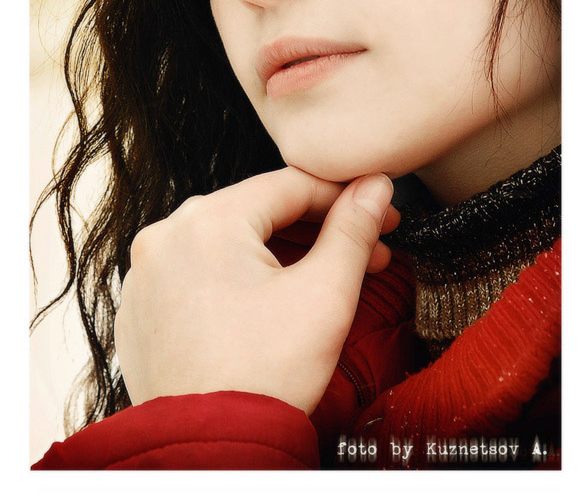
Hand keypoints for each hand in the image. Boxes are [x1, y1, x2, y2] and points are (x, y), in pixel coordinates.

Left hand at [114, 167, 398, 415]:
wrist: (211, 451)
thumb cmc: (264, 377)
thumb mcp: (325, 294)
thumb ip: (352, 230)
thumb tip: (375, 189)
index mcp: (207, 221)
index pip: (289, 186)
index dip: (343, 197)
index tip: (379, 211)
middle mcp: (165, 237)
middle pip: (257, 213)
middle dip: (317, 231)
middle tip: (366, 250)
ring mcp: (147, 274)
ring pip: (228, 243)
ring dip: (281, 254)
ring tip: (327, 276)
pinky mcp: (142, 307)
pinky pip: (199, 273)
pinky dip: (239, 277)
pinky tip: (276, 297)